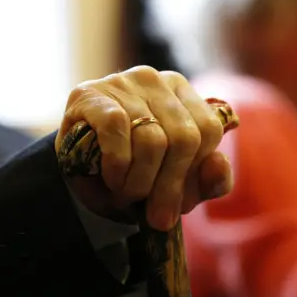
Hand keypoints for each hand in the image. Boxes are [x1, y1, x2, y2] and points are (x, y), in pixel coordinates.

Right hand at [55, 66, 234, 230]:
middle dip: (168, 186)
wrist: (77, 174)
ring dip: (138, 182)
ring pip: (151, 139)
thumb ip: (206, 180)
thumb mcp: (173, 184)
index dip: (192, 174)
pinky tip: (110, 179)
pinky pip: (116, 129)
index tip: (176, 206)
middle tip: (154, 217)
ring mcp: (121, 82)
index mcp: (182, 93)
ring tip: (126, 198)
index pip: (208, 130)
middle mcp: (154, 79)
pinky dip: (116, 165)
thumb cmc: (130, 174)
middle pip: (183, 137)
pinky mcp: (90, 93)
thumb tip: (219, 164)